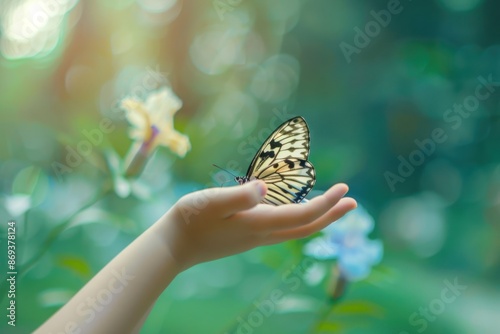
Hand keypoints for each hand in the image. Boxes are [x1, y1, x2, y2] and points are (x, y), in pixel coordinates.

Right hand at [157, 181, 356, 270]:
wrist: (175, 246)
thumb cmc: (190, 219)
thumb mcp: (212, 201)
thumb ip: (239, 195)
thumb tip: (264, 188)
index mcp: (259, 223)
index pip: (303, 215)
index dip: (327, 203)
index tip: (345, 188)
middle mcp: (263, 234)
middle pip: (306, 227)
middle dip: (332, 215)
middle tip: (352, 202)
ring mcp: (256, 238)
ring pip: (296, 230)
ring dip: (318, 218)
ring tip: (332, 207)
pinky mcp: (248, 237)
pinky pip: (283, 230)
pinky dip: (300, 221)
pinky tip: (296, 213)